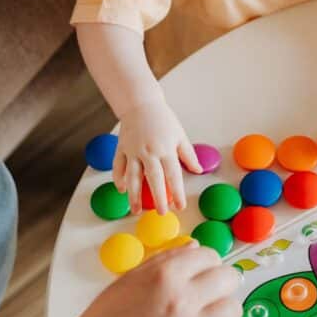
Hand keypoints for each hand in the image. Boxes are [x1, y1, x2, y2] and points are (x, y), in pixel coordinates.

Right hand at [63, 244, 241, 316]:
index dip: (207, 261)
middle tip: (212, 288)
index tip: (203, 268)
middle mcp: (181, 301)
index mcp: (165, 276)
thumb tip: (195, 248)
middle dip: (222, 280)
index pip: (209, 254)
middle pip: (228, 278)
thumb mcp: (132, 277)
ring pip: (233, 310)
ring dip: (224, 308)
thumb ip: (168, 259)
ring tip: (210, 313)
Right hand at [114, 96, 200, 213]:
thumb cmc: (163, 120)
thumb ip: (188, 154)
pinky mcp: (121, 148)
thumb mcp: (180, 135)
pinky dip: (119, 179)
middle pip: (154, 178)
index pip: (173, 174)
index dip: (177, 192)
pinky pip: (118, 167)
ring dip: (134, 195)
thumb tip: (198, 170)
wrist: (141, 104)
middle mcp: (149, 151)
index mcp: (166, 148)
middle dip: (158, 198)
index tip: (180, 206)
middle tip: (162, 213)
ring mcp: (133, 150)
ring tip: (136, 210)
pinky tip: (122, 190)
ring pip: (132, 177)